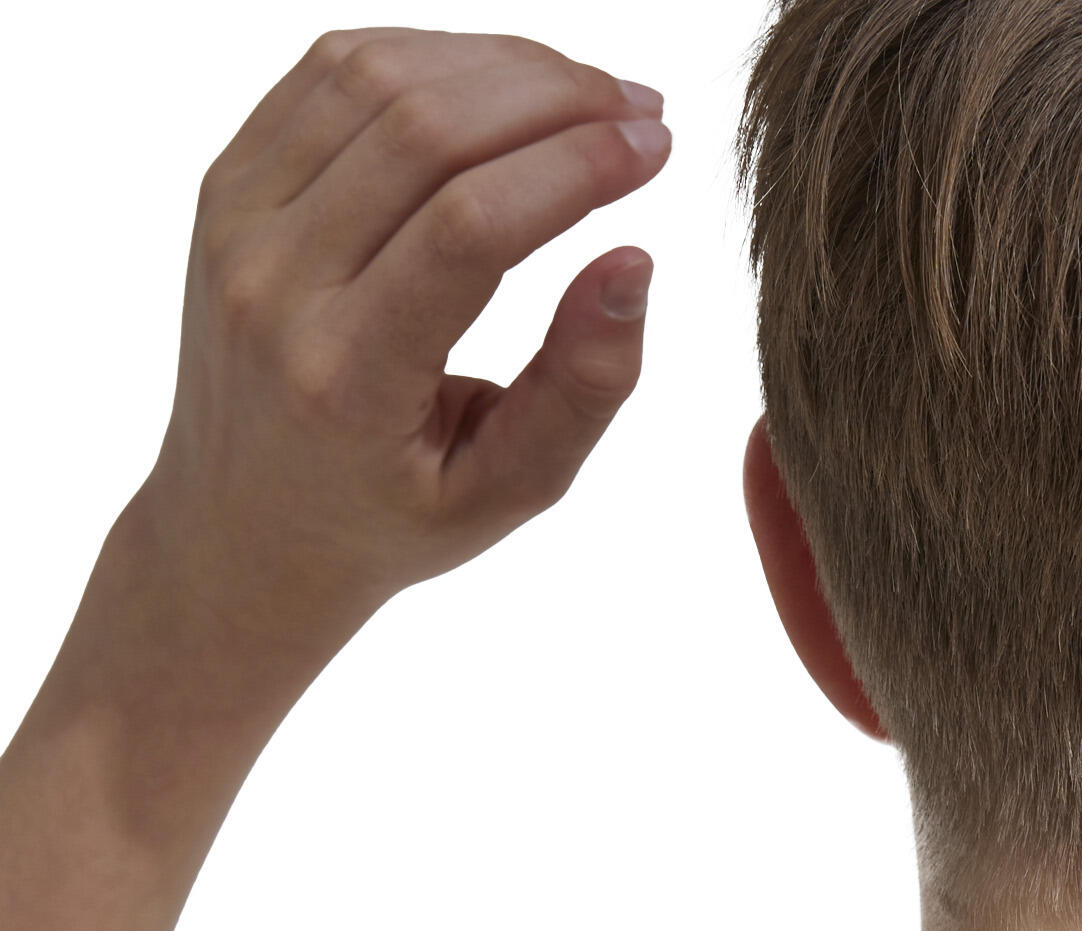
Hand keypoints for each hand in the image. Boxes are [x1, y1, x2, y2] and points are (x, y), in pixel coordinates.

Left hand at [130, 28, 670, 686]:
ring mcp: (236, 221)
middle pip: (423, 132)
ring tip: (586, 92)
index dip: (575, 167)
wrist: (246, 526)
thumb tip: (635, 263)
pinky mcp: (227, 182)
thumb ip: (581, 389)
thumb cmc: (394, 519)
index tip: (658, 146)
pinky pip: (329, 76)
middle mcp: (275, 285)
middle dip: (552, 97)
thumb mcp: (509, 492)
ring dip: (498, 64)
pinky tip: (502, 85)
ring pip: (374, 79)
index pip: (470, 228)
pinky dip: (430, 57)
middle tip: (640, 108)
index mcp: (346, 376)